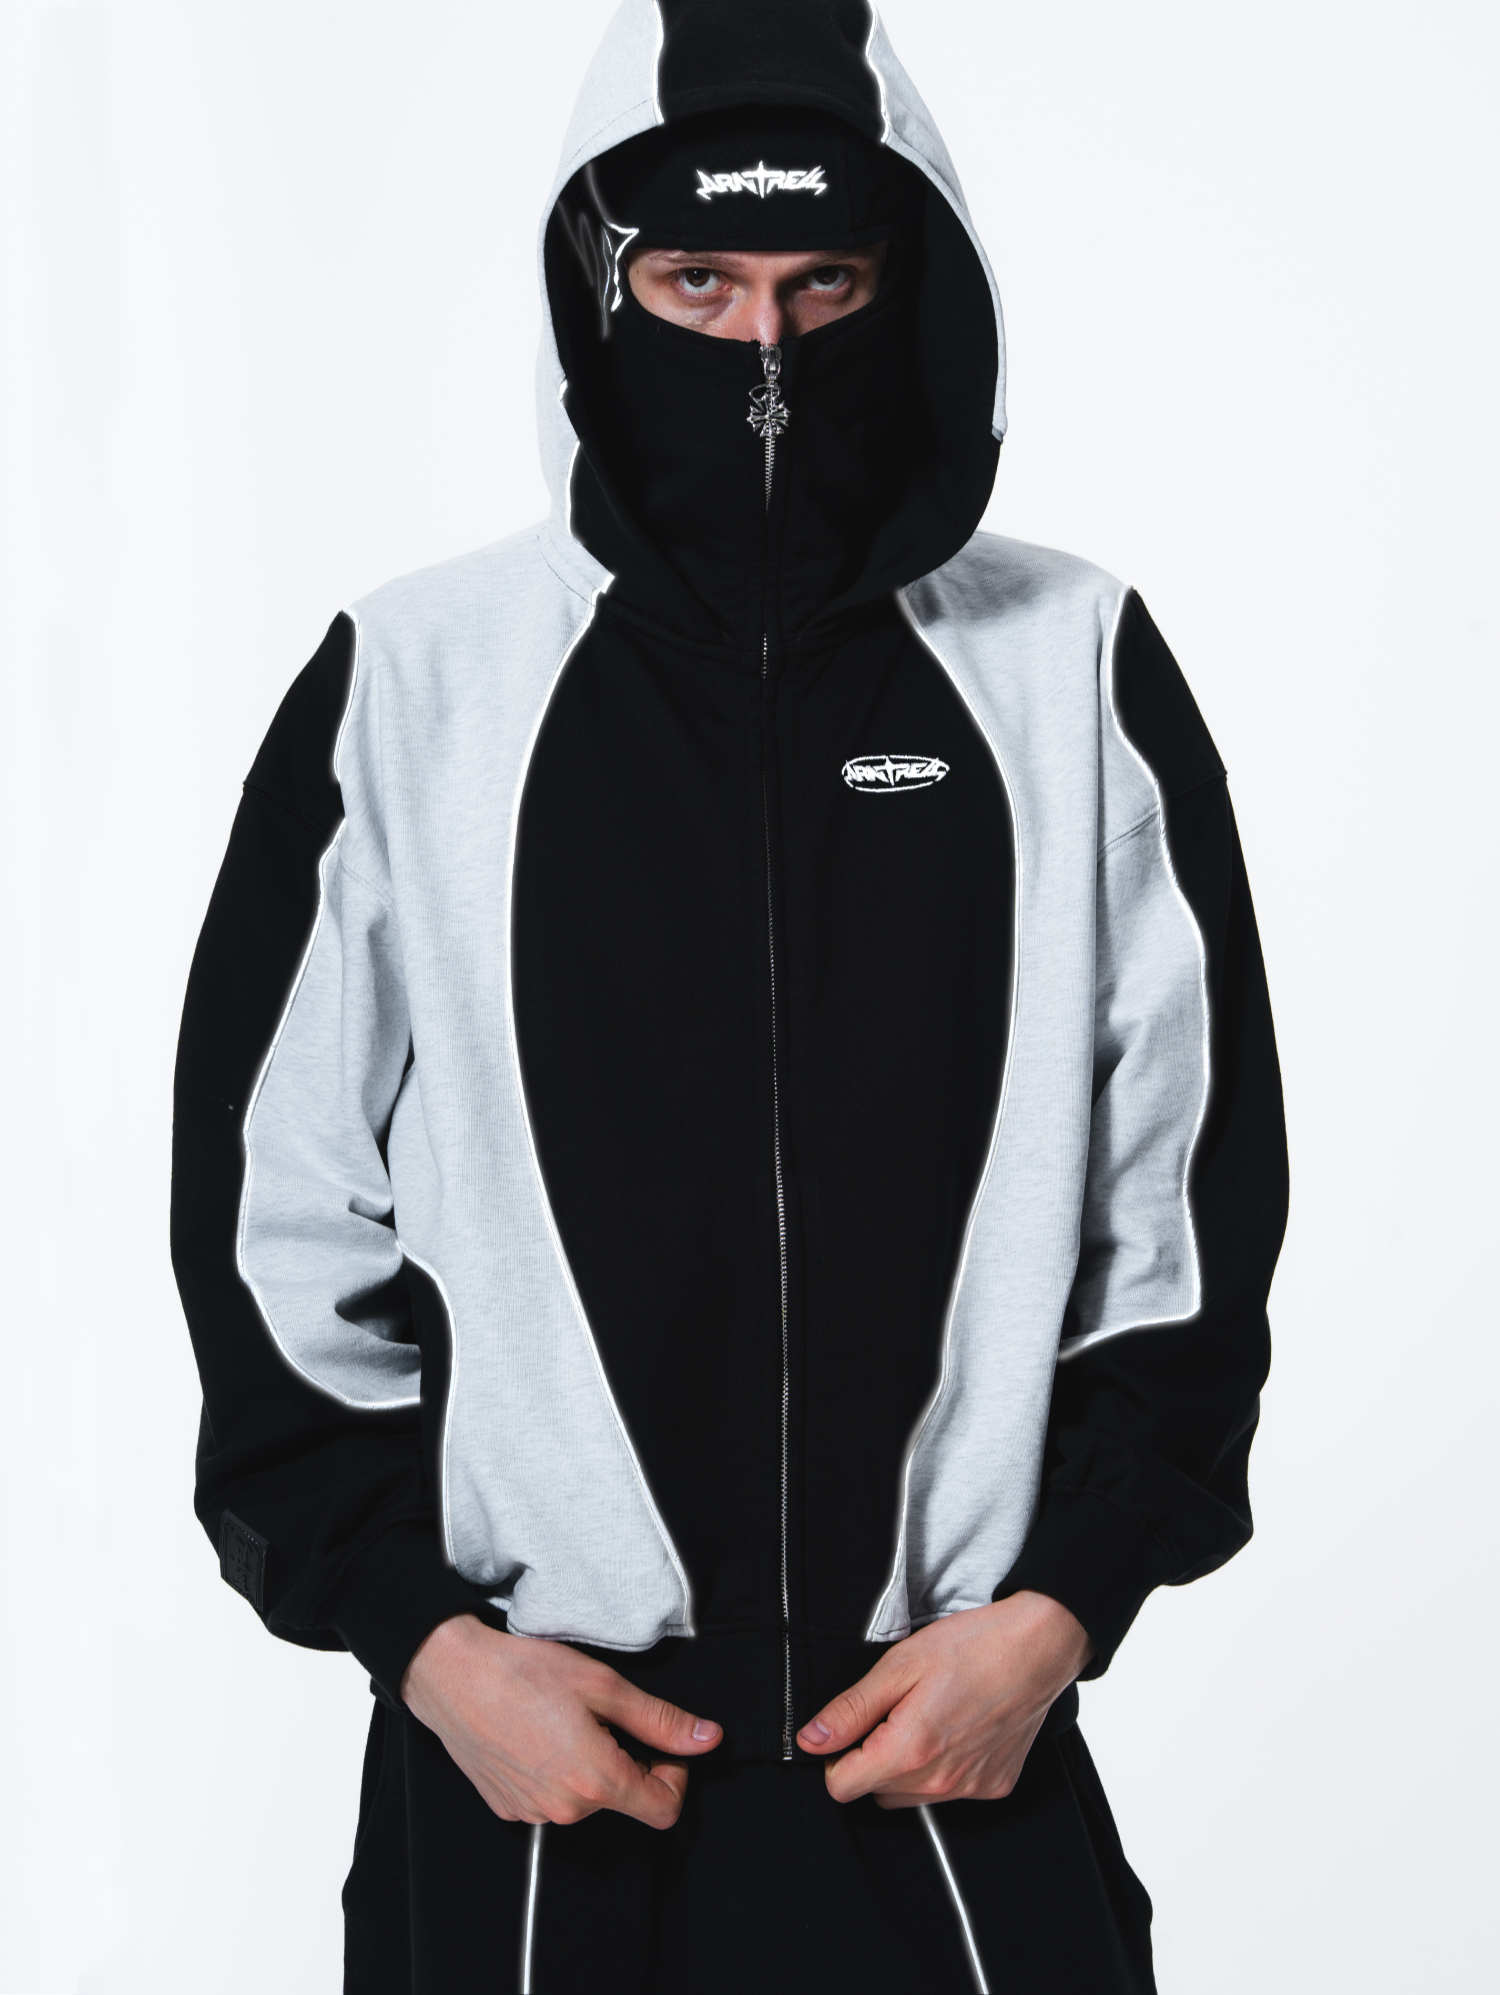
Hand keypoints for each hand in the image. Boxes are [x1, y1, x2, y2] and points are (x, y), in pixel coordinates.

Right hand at [401, 1614, 720, 1827]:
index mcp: (595, 1779)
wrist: (451, 1675)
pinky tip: (536, 1733)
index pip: (664, 1809)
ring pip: (584, 1798)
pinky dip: (555, 1771)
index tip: (662, 1745)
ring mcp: (533, 1812)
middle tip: (600, 1714)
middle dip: (625, 1759)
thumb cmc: (522, 1672)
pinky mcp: (507, 1808)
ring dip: (588, 1765)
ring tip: (562, 1719)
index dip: (675, 1775)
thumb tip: (707, 1738)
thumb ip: (660, 1720)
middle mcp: (564, 1809)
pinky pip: (549, 1797)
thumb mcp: (603, 1685)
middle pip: (622, 1798)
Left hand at [796, 1591, 1092, 1807]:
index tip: (849, 1730)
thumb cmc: (973, 1647)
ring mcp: (970, 1788)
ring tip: (926, 1716)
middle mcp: (941, 1780)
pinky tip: (955, 1728)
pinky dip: (942, 1767)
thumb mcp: (899, 1665)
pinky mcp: (993, 1787)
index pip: (842, 1787)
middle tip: (894, 1711)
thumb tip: (811, 1740)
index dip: (834, 1757)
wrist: (1037, 1647)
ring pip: (910, 1796)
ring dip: (905, 1766)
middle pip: (875, 1792)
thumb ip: (851, 1709)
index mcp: (911, 1749)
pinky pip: (948, 1791)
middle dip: (871, 1758)